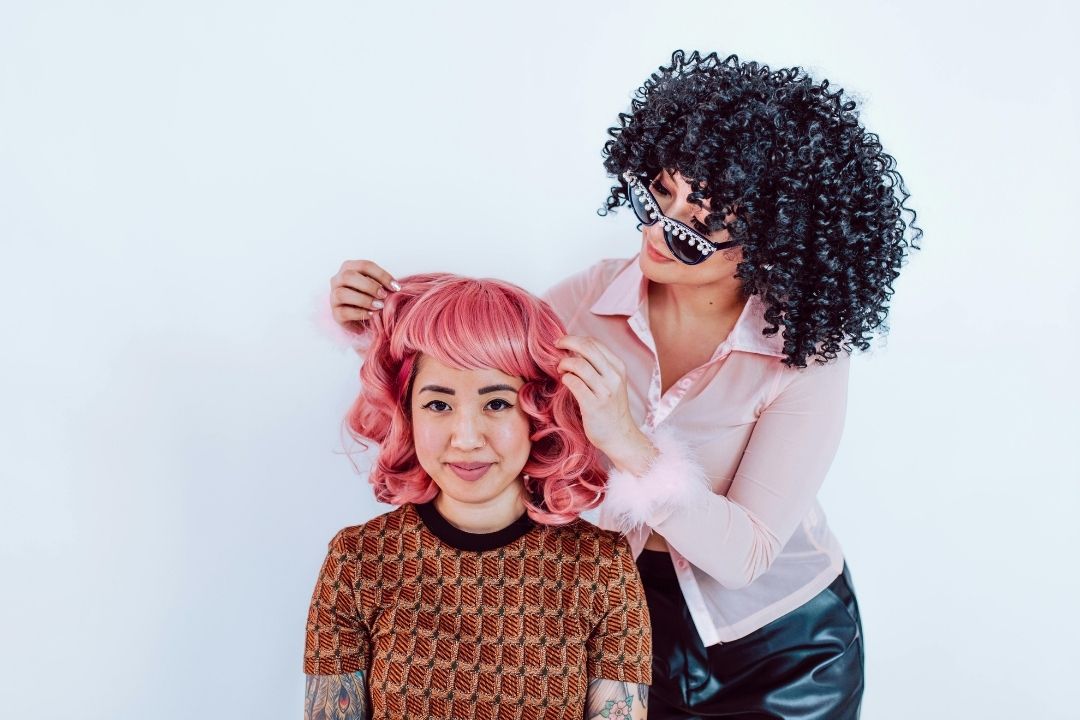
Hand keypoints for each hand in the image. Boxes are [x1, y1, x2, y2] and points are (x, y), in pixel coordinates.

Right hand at [330, 259, 399, 331]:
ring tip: (379, 306)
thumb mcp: (377, 287)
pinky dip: (359, 313)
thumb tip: (395, 288)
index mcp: (349, 268)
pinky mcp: (335, 313)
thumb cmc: (370, 297)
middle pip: (349, 276)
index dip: (382, 275)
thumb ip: (383, 285)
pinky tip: (371, 315)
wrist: (361, 318)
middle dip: (369, 286)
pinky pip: (343, 312)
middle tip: (384, 295)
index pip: (364, 266)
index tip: (396, 287)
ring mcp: (333, 296)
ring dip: (364, 300)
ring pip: (342, 294)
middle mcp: (337, 280)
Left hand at [555, 335, 655, 473]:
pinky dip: (566, 379)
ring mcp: (605, 391)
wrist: (620, 437)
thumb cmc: (610, 409)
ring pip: (579, 364)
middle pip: (587, 348)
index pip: (594, 343)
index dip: (575, 339)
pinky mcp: (594, 405)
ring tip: (560, 369)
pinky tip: (565, 382)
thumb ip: (597, 367)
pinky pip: (575, 383)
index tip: (563, 342)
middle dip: (567, 342)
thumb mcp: (610, 383)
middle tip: (555, 346)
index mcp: (618, 368)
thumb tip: (573, 350)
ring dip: (564, 364)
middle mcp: (613, 376)